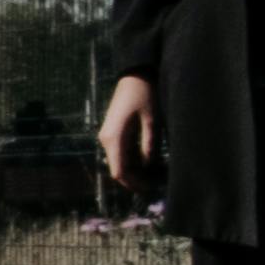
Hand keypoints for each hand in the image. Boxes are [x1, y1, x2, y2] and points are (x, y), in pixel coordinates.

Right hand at [97, 74, 156, 188]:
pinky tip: (152, 163)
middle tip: (158, 184)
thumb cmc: (145, 95)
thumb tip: (149, 167)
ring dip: (136, 171)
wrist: (135, 75)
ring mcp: (109, 136)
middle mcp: (107, 140)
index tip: (150, 189)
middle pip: (119, 169)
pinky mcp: (115, 133)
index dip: (134, 184)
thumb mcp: (152, 121)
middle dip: (136, 180)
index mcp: (113, 138)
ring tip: (158, 175)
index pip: (119, 172)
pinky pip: (123, 153)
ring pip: (121, 163)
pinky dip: (135, 161)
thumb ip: (149, 145)